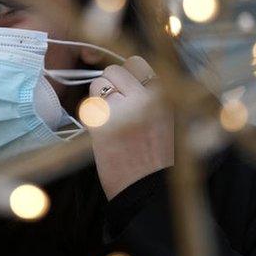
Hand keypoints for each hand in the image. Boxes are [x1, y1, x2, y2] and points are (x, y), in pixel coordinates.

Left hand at [87, 56, 173, 199]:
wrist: (148, 193)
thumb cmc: (159, 160)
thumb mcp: (167, 120)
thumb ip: (151, 97)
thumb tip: (131, 75)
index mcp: (163, 96)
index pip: (137, 63)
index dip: (128, 74)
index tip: (127, 88)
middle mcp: (144, 98)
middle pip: (115, 70)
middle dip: (112, 83)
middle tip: (116, 104)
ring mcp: (121, 110)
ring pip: (99, 84)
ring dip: (99, 96)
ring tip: (110, 118)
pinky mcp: (101, 124)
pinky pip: (89, 105)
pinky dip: (92, 114)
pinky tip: (102, 130)